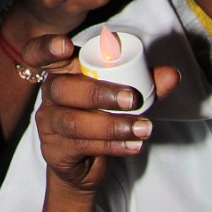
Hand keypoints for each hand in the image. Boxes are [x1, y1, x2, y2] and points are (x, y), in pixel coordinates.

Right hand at [34, 49, 179, 194]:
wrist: (83, 165)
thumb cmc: (101, 117)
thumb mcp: (121, 96)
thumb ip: (145, 83)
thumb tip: (173, 74)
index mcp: (61, 71)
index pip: (39, 53)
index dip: (47, 47)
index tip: (66, 46)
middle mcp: (49, 94)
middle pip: (62, 88)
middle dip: (98, 92)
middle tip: (132, 98)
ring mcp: (48, 123)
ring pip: (74, 122)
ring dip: (112, 125)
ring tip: (143, 128)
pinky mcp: (54, 151)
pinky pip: (81, 146)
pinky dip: (113, 146)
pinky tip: (134, 145)